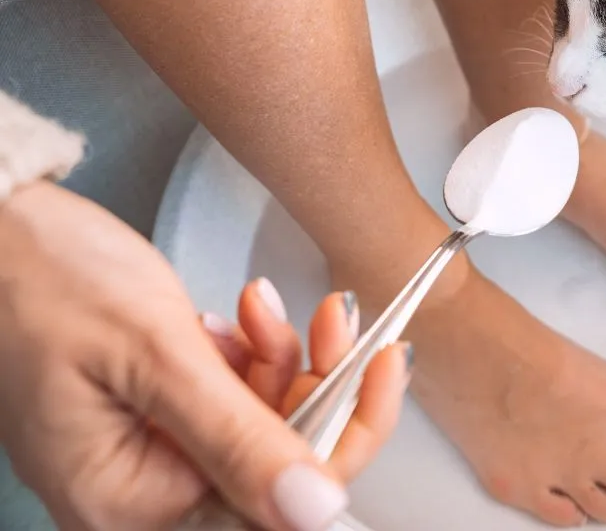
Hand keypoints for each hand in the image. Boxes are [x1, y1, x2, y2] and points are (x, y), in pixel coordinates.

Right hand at [0, 181, 406, 530]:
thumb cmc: (38, 280)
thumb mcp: (154, 353)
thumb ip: (236, 435)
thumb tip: (313, 509)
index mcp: (130, 500)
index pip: (272, 500)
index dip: (344, 434)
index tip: (384, 368)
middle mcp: (140, 487)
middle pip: (275, 459)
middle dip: (314, 383)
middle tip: (332, 319)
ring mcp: (148, 445)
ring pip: (261, 419)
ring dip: (280, 357)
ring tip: (260, 307)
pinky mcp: (156, 407)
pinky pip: (230, 393)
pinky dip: (249, 350)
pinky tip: (236, 315)